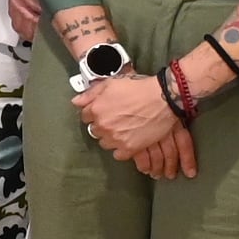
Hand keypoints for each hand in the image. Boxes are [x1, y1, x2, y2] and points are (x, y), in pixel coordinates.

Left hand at [79, 72, 193, 178]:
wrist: (163, 99)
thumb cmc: (138, 88)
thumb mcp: (111, 84)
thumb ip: (90, 94)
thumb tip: (75, 102)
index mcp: (96, 109)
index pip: (85, 116)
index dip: (94, 112)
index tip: (104, 111)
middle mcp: (103, 126)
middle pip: (95, 130)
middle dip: (102, 125)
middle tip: (116, 119)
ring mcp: (116, 138)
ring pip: (105, 143)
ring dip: (111, 137)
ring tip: (123, 129)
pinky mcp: (129, 148)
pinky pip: (118, 155)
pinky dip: (121, 149)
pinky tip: (128, 140)